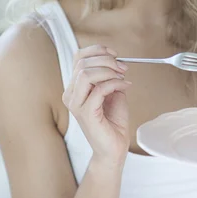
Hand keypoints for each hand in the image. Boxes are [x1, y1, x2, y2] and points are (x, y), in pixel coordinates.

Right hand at [62, 44, 130, 164]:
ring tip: (122, 77)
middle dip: (107, 60)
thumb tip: (115, 61)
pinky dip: (115, 83)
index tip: (115, 54)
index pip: (78, 57)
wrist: (114, 147)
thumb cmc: (113, 120)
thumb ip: (109, 75)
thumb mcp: (112, 90)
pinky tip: (125, 87)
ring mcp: (76, 104)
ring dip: (108, 71)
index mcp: (75, 86)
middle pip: (83, 63)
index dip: (97, 50)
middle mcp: (71, 94)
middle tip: (123, 68)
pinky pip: (99, 89)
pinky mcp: (85, 113)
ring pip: (86, 74)